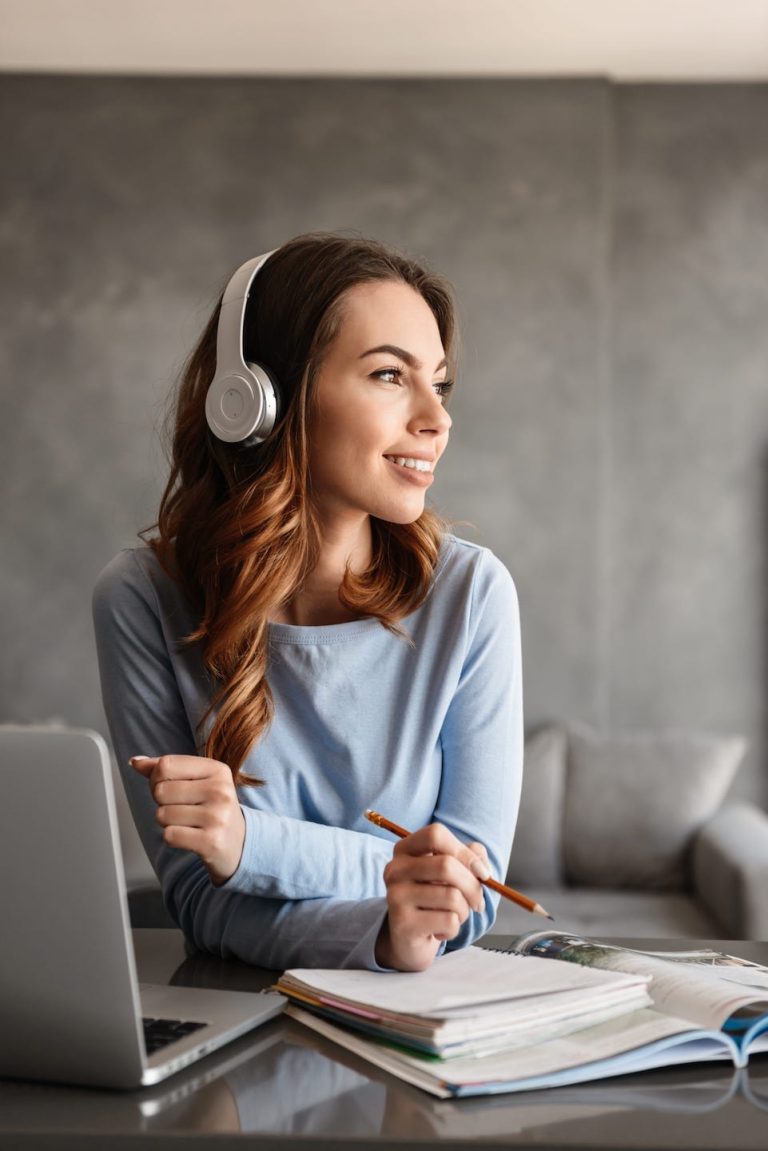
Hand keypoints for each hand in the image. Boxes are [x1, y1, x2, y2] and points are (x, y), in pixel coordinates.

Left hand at [131, 754, 244, 885]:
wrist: (238, 843)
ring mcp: (218, 816)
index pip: (166, 765)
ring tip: (188, 823)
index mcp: (217, 770)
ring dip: (167, 822)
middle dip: (162, 802)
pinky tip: (190, 836)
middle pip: (161, 790)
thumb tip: (136, 761)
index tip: (169, 787)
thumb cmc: (210, 808)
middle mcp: (220, 790)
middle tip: (182, 809)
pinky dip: (173, 838)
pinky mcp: (212, 841)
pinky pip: (169, 835)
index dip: (156, 778)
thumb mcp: (196, 781)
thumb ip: (165, 769)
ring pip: (162, 814)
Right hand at [375, 823, 489, 971]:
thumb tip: (481, 866)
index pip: (435, 834)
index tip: (482, 872)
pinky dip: (455, 928)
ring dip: (464, 911)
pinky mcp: (402, 923)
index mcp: (405, 849)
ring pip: (452, 896)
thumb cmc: (433, 898)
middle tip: (477, 901)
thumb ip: (469, 857)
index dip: (465, 852)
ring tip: (454, 916)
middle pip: (446, 866)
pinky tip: (441, 930)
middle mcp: (395, 869)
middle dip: (473, 886)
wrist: (408, 937)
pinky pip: (448, 921)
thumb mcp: (450, 872)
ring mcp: (396, 896)